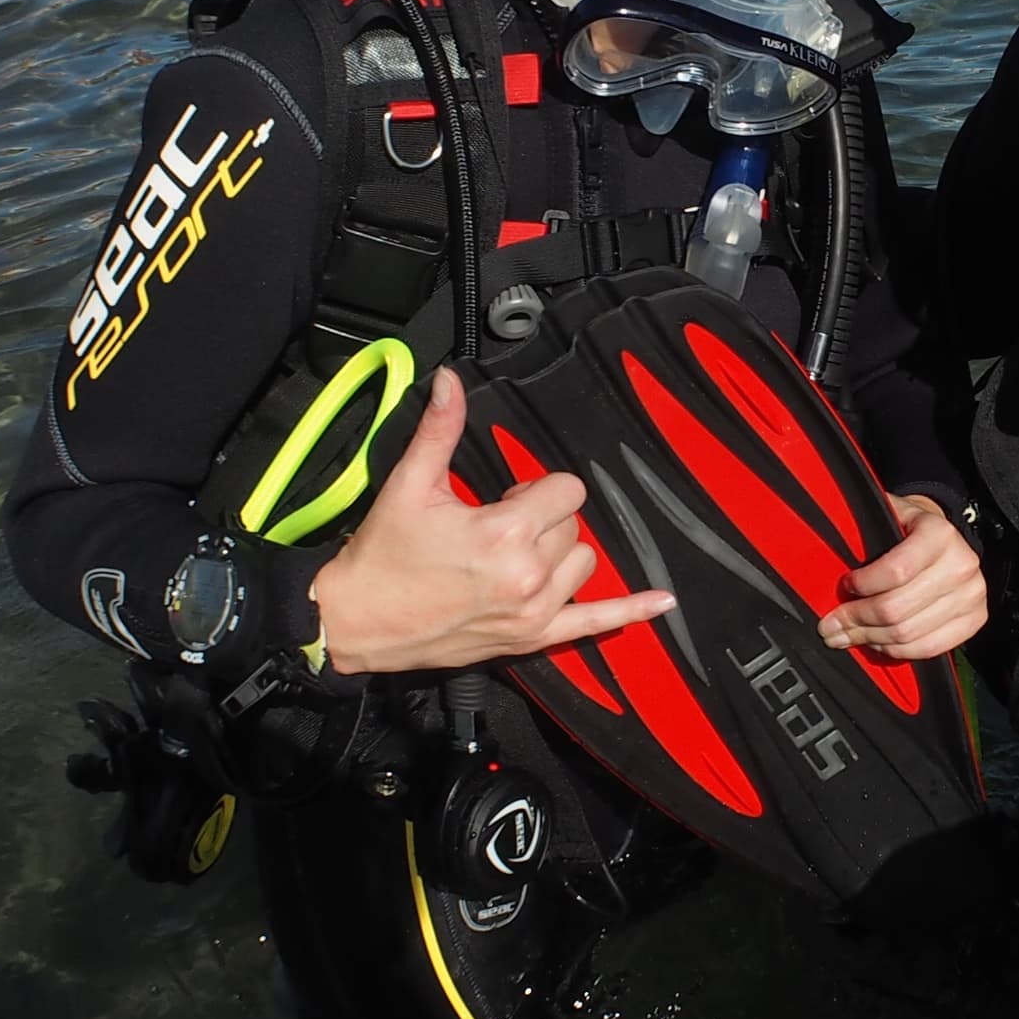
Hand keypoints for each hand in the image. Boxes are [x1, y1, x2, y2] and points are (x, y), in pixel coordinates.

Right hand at [306, 367, 674, 673]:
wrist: (356, 622)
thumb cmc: (383, 554)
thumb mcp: (411, 485)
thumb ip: (440, 430)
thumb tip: (449, 378)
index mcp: (506, 533)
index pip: (565, 490)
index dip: (535, 489)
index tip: (502, 499)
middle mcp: (529, 575)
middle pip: (573, 524)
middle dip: (543, 518)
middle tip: (496, 528)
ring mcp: (534, 612)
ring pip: (584, 562)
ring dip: (560, 553)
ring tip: (515, 557)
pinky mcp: (531, 639)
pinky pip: (594, 624)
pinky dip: (630, 611)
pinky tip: (663, 601)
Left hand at [820, 492, 988, 661]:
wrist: (944, 536)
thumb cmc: (908, 528)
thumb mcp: (886, 514)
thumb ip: (861, 532)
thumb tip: (821, 561)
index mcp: (939, 533)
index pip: (896, 571)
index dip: (863, 585)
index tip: (844, 586)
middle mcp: (962, 564)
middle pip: (897, 609)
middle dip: (856, 621)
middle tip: (830, 625)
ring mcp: (972, 595)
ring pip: (909, 633)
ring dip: (870, 639)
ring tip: (848, 635)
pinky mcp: (975, 619)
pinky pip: (930, 648)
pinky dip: (898, 651)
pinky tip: (878, 642)